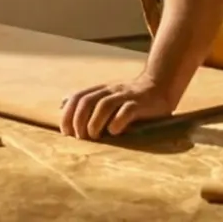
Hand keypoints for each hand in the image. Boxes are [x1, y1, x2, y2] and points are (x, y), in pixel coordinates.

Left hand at [59, 71, 178, 139]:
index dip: (68, 114)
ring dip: (94, 122)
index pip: (78, 97)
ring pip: (104, 105)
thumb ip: (87, 100)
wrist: (160, 86)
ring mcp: (126, 96)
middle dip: (78, 120)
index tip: (65, 132)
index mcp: (101, 89)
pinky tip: (114, 132)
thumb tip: (62, 104)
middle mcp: (111, 90)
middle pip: (87, 101)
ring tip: (94, 136)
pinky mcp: (140, 104)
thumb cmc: (130, 97)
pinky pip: (127, 110)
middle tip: (79, 137)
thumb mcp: (107, 95)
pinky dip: (117, 122)